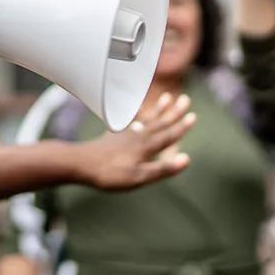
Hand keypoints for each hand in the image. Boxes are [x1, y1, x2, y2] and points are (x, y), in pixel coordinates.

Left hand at [70, 92, 194, 190]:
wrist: (81, 164)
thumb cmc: (110, 174)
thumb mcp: (139, 177)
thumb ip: (162, 168)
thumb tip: (187, 159)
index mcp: (146, 146)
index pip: (169, 135)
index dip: (181, 127)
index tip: (193, 115)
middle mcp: (138, 136)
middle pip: (160, 122)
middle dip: (173, 112)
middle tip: (185, 99)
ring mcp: (126, 134)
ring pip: (147, 119)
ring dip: (158, 110)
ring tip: (166, 97)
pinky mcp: (115, 136)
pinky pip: (132, 122)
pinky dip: (139, 116)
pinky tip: (139, 116)